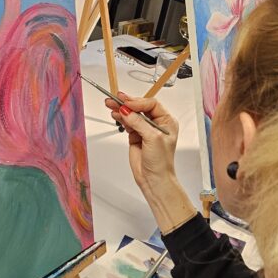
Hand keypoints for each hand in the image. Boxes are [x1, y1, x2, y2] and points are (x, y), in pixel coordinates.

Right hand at [105, 92, 195, 232]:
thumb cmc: (161, 162)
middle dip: (127, 103)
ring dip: (121, 109)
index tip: (127, 103)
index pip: (151, 104)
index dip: (138, 102)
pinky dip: (120, 118)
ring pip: (132, 114)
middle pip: (140, 107)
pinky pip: (127, 122)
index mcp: (166, 121)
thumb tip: (126, 111)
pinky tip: (115, 114)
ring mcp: (145, 129)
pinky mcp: (136, 135)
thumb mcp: (152, 138)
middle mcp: (156, 123)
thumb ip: (138, 123)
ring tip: (110, 105)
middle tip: (115, 99)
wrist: (154, 178)